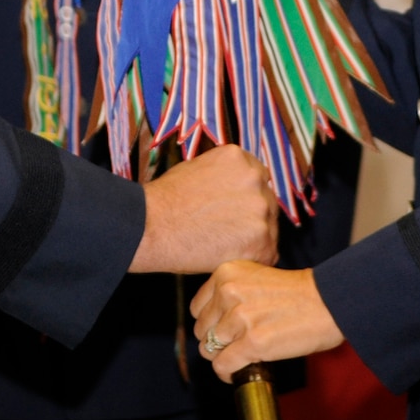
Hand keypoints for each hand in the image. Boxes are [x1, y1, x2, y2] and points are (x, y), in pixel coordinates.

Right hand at [129, 145, 277, 273]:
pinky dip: (252, 261)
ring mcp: (261, 209)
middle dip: (251, 219)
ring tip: (223, 247)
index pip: (258, 180)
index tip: (233, 212)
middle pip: (266, 203)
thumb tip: (235, 190)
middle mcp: (255, 178)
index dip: (246, 199)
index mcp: (239, 158)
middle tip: (226, 233)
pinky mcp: (261, 239)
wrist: (150, 226)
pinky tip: (228, 258)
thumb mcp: (197, 169)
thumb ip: (224, 176)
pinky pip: (268, 255)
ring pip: (269, 230)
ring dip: (253, 240)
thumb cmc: (165, 201)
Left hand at [190, 262, 344, 382]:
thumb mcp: (256, 277)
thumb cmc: (298, 292)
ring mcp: (239, 318)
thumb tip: (214, 319)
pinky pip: (223, 365)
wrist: (329, 302)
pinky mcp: (252, 342)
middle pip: (202, 330)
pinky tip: (237, 374)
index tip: (222, 330)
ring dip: (223, 358)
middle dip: (215, 342)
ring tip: (239, 358)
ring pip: (210, 350)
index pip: (197, 308)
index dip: (209, 323)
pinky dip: (228, 374)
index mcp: (226, 273)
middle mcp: (228, 293)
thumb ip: (233, 292)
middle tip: (234, 346)